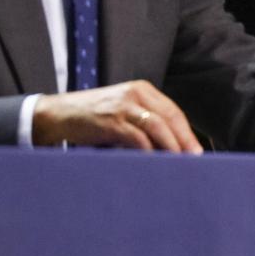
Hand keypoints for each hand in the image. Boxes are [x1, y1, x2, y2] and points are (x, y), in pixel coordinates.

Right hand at [31, 80, 202, 153]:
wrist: (57, 115)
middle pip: (169, 118)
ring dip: (171, 148)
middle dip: (184, 141)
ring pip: (157, 126)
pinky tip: (154, 164)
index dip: (187, 133)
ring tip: (179, 165)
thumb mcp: (122, 112)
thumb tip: (169, 149)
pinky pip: (137, 137)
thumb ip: (143, 123)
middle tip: (194, 161)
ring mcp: (123, 106)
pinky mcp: (110, 121)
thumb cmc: (93, 119)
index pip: (173, 111)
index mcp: (141, 90)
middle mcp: (135, 94)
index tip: (197, 152)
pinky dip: (149, 152)